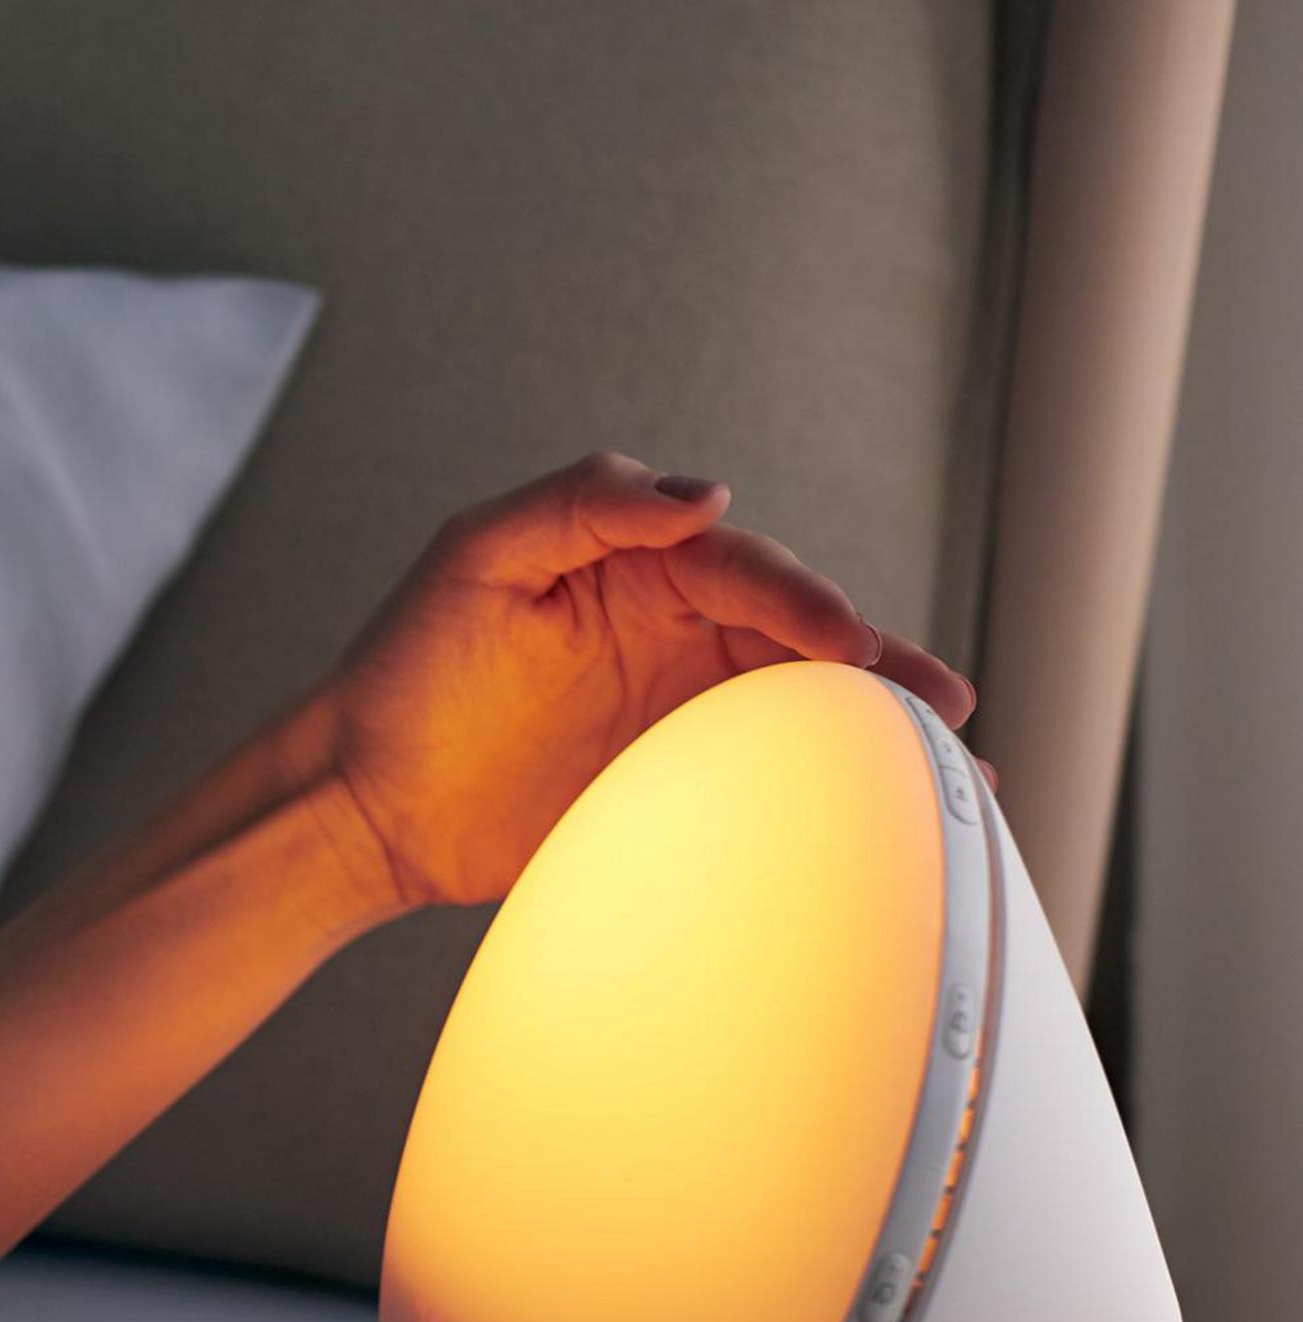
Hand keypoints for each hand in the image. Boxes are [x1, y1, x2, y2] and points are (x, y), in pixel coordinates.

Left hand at [304, 451, 982, 912]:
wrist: (361, 799)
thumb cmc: (405, 668)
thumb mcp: (477, 557)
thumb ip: (586, 505)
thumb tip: (707, 496)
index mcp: (642, 567)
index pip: (747, 573)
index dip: (804, 603)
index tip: (846, 645)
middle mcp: (675, 633)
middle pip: (800, 640)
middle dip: (878, 667)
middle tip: (941, 705)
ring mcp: (678, 716)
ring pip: (801, 711)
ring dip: (879, 733)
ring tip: (963, 769)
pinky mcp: (670, 792)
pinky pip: (764, 788)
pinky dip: (829, 799)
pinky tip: (898, 822)